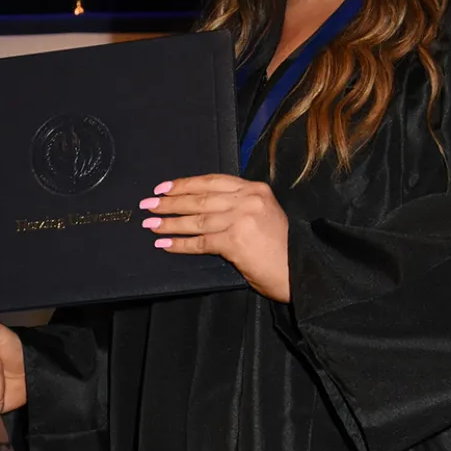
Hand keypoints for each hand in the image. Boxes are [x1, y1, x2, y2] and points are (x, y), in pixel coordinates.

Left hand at [140, 174, 290, 301]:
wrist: (303, 269)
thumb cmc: (282, 246)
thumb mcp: (263, 214)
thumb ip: (238, 206)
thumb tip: (203, 207)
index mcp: (254, 189)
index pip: (211, 181)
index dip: (184, 184)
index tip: (163, 188)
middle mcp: (247, 199)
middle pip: (199, 198)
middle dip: (170, 202)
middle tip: (147, 205)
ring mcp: (241, 219)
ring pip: (196, 219)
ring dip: (169, 223)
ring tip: (150, 225)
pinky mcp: (235, 241)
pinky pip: (201, 242)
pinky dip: (180, 244)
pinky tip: (165, 244)